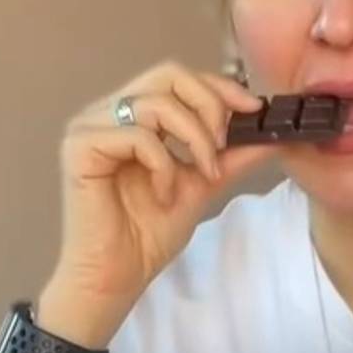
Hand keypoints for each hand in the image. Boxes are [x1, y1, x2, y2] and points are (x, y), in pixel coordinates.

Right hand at [46, 58, 269, 340]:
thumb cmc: (148, 236)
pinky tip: (164, 194)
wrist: (116, 278)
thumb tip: (273, 135)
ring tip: (201, 177)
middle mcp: (107, 113)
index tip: (253, 109)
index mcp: (131, 116)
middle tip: (223, 146)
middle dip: (208, 106)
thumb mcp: (203, 186)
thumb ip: (232, 157)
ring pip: (155, 103)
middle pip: (167, 74)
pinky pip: (137, 135)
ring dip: (193, 140)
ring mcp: (89, 127)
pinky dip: (162, 164)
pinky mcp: (80, 147)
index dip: (217, 86)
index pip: (177, 78)